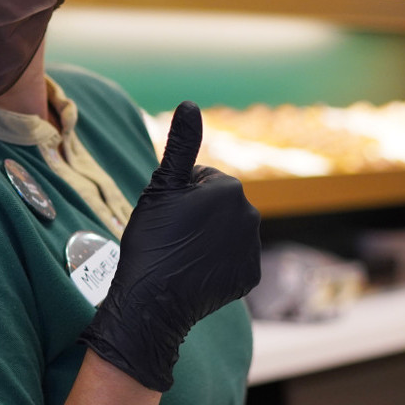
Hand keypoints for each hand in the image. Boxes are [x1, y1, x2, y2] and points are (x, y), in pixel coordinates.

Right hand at [80, 102, 261, 390]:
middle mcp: (250, 215)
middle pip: (218, 206)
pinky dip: (217, 264)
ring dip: (208, 238)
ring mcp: (252, 249)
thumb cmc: (152, 241)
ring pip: (226, 232)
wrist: (152, 301)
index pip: (203, 180)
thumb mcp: (160, 189)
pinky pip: (233, 260)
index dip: (180, 195)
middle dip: (199, 215)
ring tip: (181, 254)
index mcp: (229, 190)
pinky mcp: (250, 276)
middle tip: (172, 235)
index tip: (167, 214)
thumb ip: (180, 145)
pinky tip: (195, 272)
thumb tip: (190, 103)